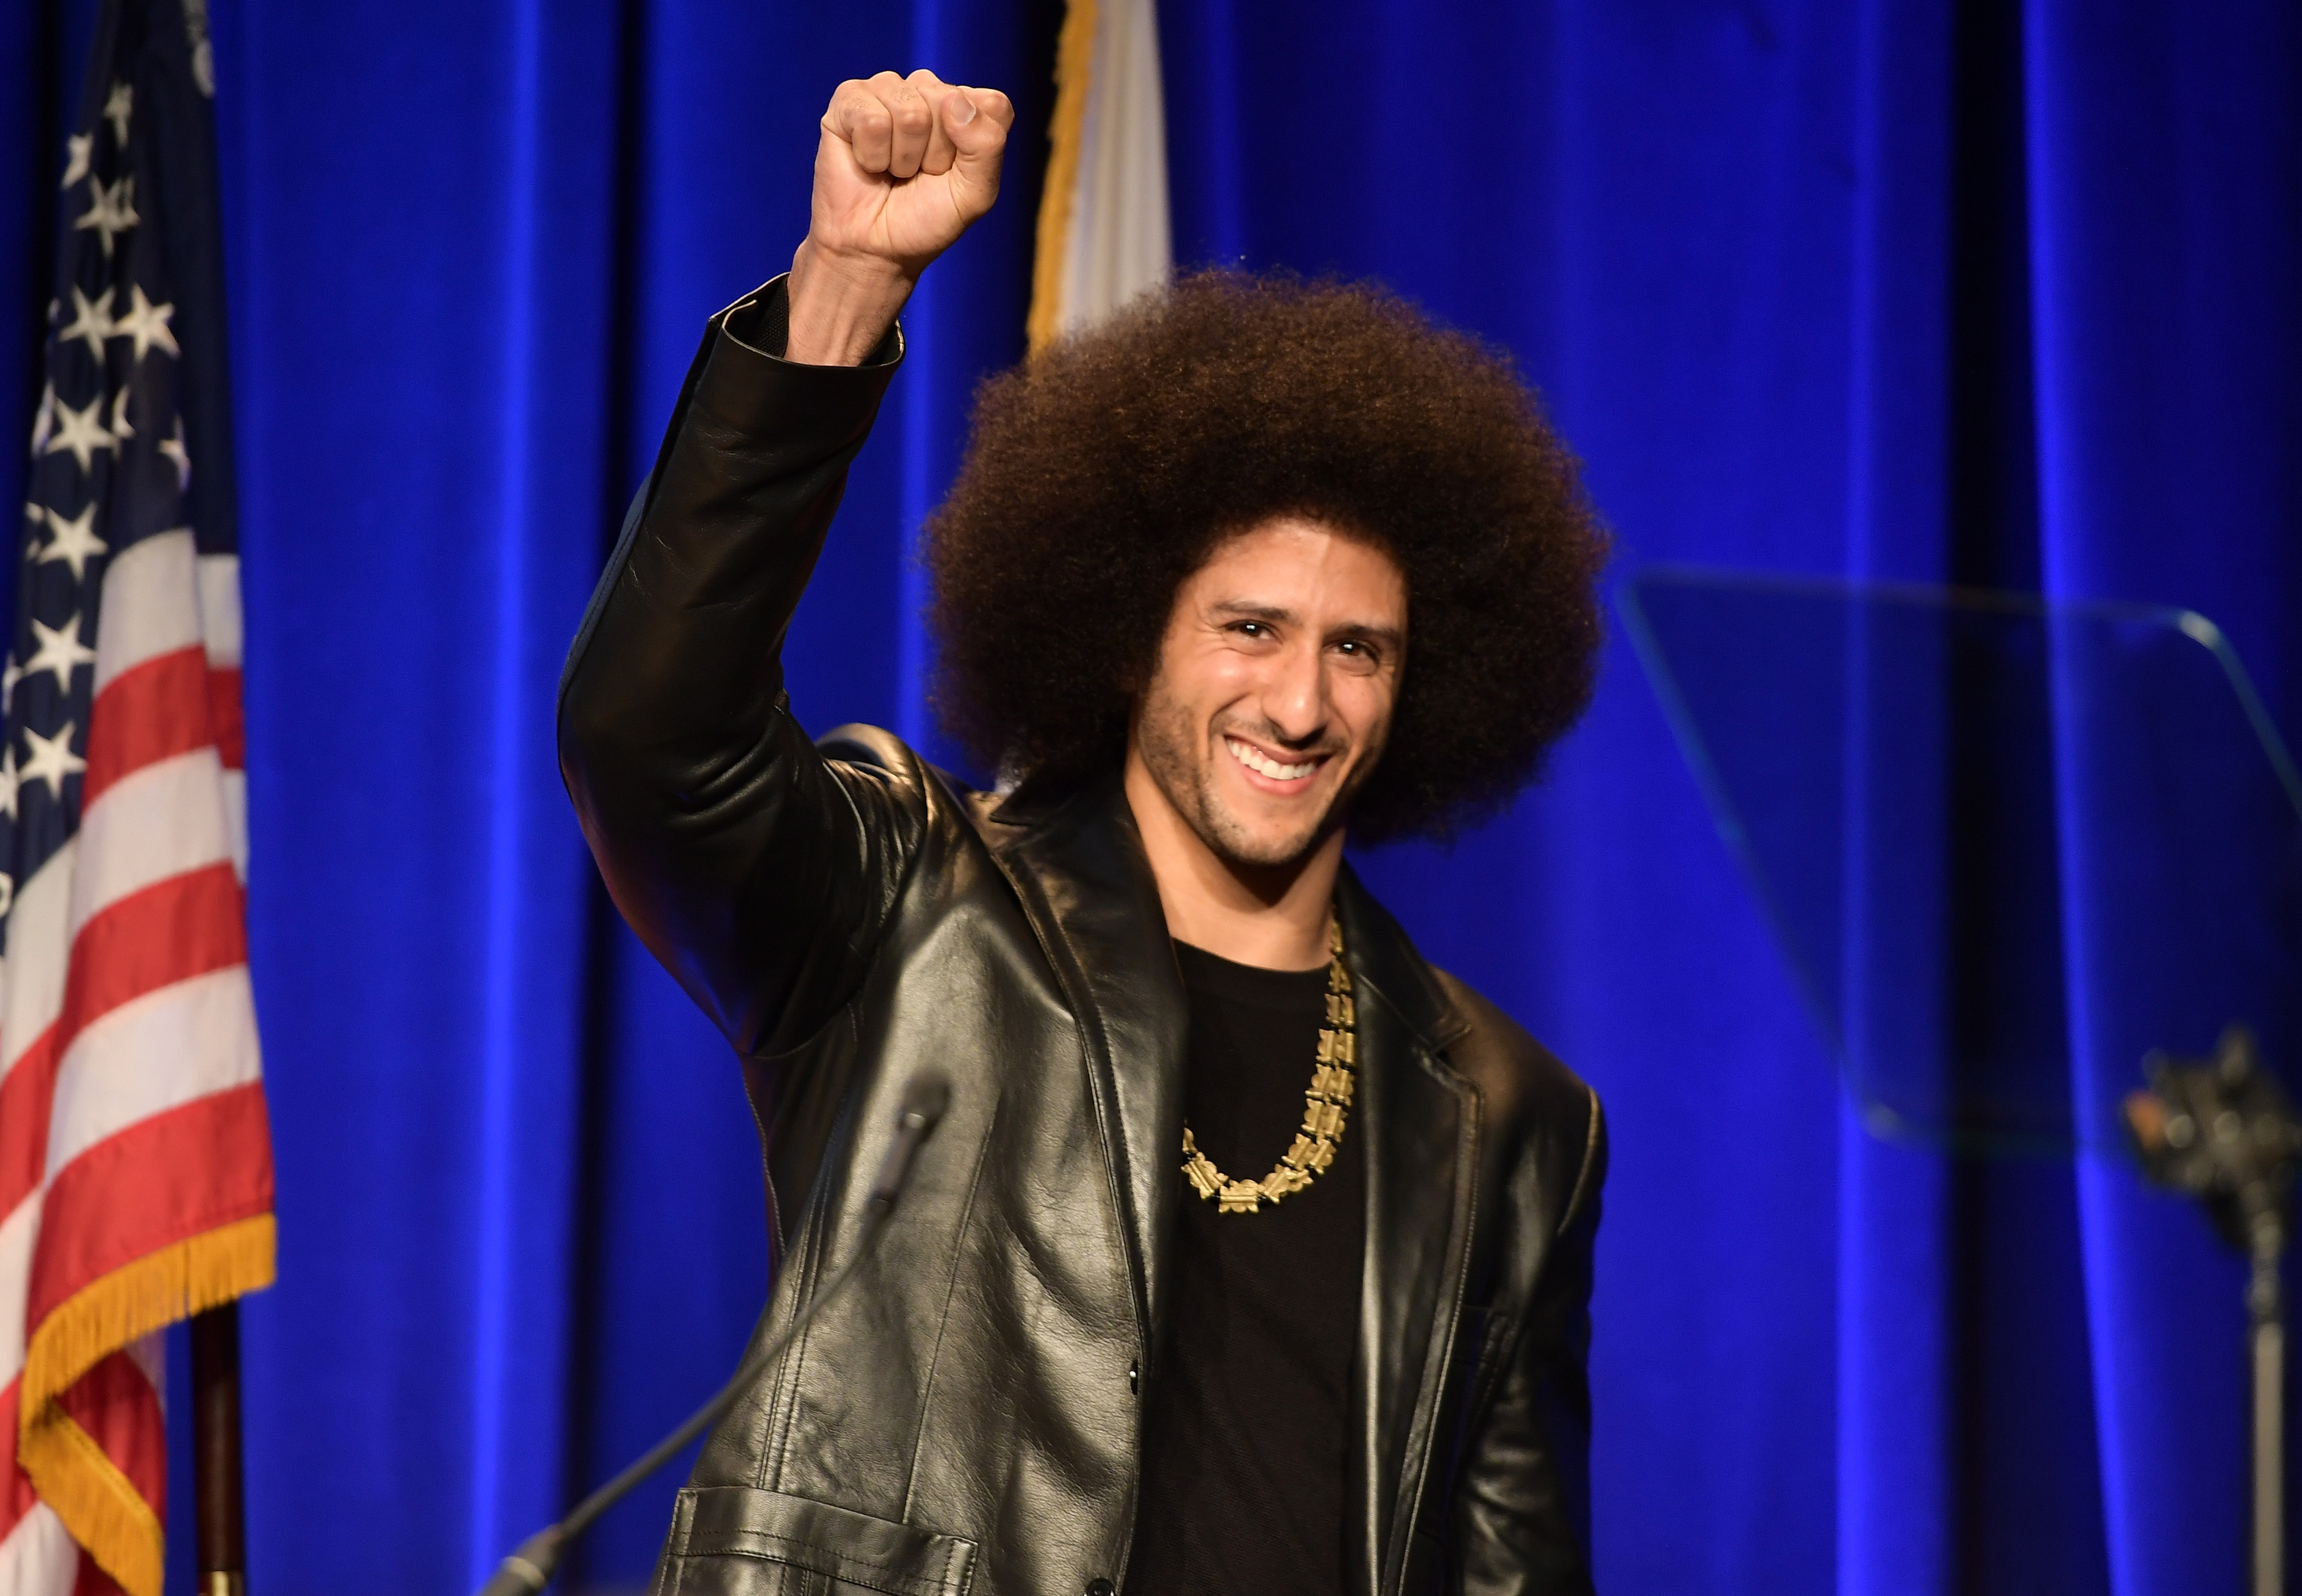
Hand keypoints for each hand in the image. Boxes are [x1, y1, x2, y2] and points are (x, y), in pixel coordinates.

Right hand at [786, 70, 1012, 364]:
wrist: (874, 247)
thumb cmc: (925, 219)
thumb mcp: (974, 194)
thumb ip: (987, 145)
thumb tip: (955, 99)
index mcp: (967, 108)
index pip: (992, 105)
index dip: (975, 148)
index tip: (954, 173)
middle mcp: (929, 90)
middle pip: (948, 103)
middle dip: (934, 153)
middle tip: (918, 174)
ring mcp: (888, 90)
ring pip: (909, 110)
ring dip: (902, 157)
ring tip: (893, 170)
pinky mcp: (849, 99)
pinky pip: (870, 118)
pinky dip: (871, 154)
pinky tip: (868, 162)